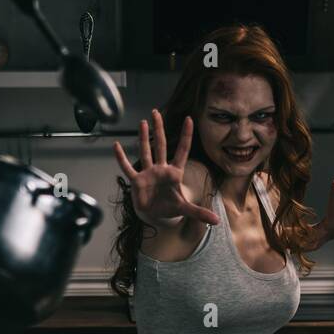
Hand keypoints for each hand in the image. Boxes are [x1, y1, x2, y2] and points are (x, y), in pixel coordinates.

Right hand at [113, 110, 220, 228]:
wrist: (155, 215)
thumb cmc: (170, 207)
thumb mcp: (186, 209)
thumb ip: (200, 213)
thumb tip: (216, 221)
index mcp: (174, 173)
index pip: (182, 151)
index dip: (186, 136)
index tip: (189, 119)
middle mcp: (161, 169)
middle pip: (160, 145)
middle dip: (159, 129)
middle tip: (156, 112)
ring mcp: (148, 173)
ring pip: (146, 152)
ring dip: (143, 138)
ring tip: (142, 123)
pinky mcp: (137, 180)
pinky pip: (127, 168)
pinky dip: (121, 158)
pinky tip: (116, 146)